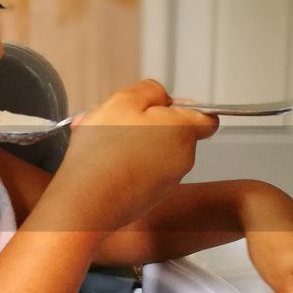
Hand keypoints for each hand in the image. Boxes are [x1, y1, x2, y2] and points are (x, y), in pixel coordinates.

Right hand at [55, 80, 218, 232]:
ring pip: (153, 154)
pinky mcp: (149, 201)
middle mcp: (182, 160)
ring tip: (98, 143)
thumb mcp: (124, 100)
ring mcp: (166, 184)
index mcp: (182, 132)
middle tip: (114, 122)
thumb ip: (150, 90)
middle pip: (172, 134)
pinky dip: (124, 167)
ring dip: (130, 144)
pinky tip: (99, 165)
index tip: (160, 106)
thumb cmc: (104, 152)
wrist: (86, 202)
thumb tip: (161, 97)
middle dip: (145, 125)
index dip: (185, 107)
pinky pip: (141, 175)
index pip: (207, 117)